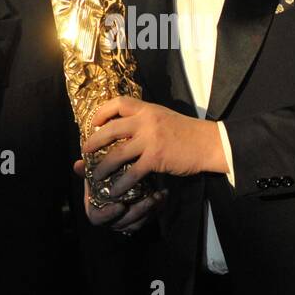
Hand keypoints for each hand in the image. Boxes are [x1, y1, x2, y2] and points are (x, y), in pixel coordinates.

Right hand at [75, 160, 165, 232]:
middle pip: (122, 223)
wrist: (119, 179)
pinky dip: (157, 209)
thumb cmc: (103, 177)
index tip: (120, 205)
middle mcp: (110, 219)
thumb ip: (87, 170)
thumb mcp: (95, 172)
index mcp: (96, 209)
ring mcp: (125, 221)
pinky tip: (164, 196)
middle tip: (149, 200)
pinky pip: (149, 219)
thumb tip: (77, 164)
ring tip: (158, 196)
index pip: (98, 218)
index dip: (108, 214)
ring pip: (137, 223)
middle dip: (137, 212)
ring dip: (149, 211)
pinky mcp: (140, 218)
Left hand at [82, 97, 226, 196]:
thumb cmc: (186, 132)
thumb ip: (144, 121)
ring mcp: (150, 139)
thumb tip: (122, 131)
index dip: (102, 112)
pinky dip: (120, 184)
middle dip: (93, 142)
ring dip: (103, 167)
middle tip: (85, 151)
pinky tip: (114, 191)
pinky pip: (132, 173)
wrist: (208, 143)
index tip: (93, 123)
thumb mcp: (163, 118)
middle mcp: (146, 121)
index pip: (118, 103)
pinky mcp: (156, 157)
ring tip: (95, 176)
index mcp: (147, 109)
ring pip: (117, 154)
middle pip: (110, 129)